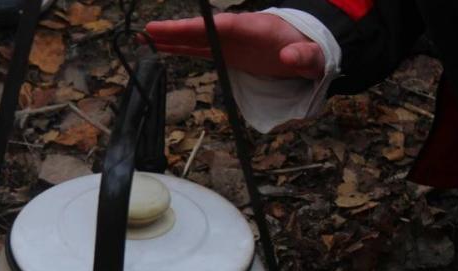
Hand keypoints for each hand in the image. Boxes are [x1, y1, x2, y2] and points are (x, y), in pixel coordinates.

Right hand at [144, 13, 324, 79]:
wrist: (310, 50)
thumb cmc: (312, 51)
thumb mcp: (314, 57)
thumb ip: (304, 57)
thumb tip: (289, 57)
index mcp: (256, 28)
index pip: (223, 26)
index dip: (198, 27)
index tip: (177, 28)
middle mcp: (238, 32)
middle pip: (202, 30)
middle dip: (175, 31)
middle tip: (147, 31)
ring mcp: (230, 42)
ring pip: (196, 39)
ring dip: (171, 40)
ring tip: (144, 39)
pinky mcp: (228, 53)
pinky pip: (200, 50)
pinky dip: (180, 49)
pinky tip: (161, 50)